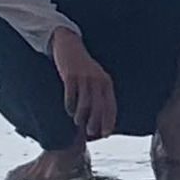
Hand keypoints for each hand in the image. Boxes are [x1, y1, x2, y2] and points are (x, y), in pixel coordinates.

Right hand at [49, 28, 115, 142]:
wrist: (69, 45)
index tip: (106, 134)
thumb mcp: (96, 79)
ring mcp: (84, 78)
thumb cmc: (82, 67)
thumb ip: (99, 94)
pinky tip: (68, 111)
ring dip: (81, 115)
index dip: (109, 121)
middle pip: (99, 107)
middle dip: (96, 122)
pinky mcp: (70, 76)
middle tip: (91, 134)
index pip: (110, 106)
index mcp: (106, 83)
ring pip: (85, 103)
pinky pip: (71, 95)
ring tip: (78, 122)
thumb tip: (98, 117)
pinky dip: (70, 105)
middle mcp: (97, 80)